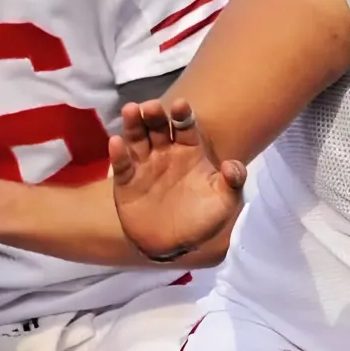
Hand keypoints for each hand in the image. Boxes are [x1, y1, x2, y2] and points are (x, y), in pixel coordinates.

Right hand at [110, 98, 244, 258]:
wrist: (177, 246)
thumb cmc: (204, 218)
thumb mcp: (225, 201)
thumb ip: (234, 182)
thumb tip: (233, 165)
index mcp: (190, 150)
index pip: (185, 126)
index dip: (183, 115)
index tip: (180, 105)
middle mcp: (165, 152)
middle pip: (158, 127)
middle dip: (155, 115)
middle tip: (152, 106)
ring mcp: (144, 165)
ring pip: (137, 138)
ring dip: (133, 124)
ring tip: (131, 110)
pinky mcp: (126, 182)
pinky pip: (122, 165)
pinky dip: (118, 153)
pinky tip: (115, 142)